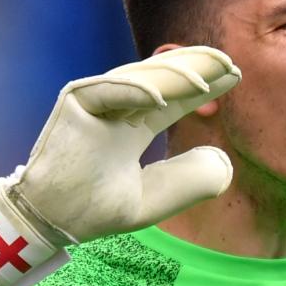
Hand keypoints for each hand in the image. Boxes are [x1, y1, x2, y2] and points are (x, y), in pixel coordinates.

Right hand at [0, 46, 240, 285]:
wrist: (51, 222)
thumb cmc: (94, 210)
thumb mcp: (155, 198)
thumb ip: (189, 182)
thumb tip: (224, 160)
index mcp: (132, 125)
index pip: (175, 99)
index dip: (204, 87)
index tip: (235, 77)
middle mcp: (117, 108)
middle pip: (162, 79)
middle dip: (196, 69)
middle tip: (230, 64)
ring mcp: (95, 101)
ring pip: (141, 79)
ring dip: (173, 76)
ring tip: (209, 77)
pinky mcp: (74, 103)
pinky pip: (107, 89)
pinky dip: (133, 90)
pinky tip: (163, 96)